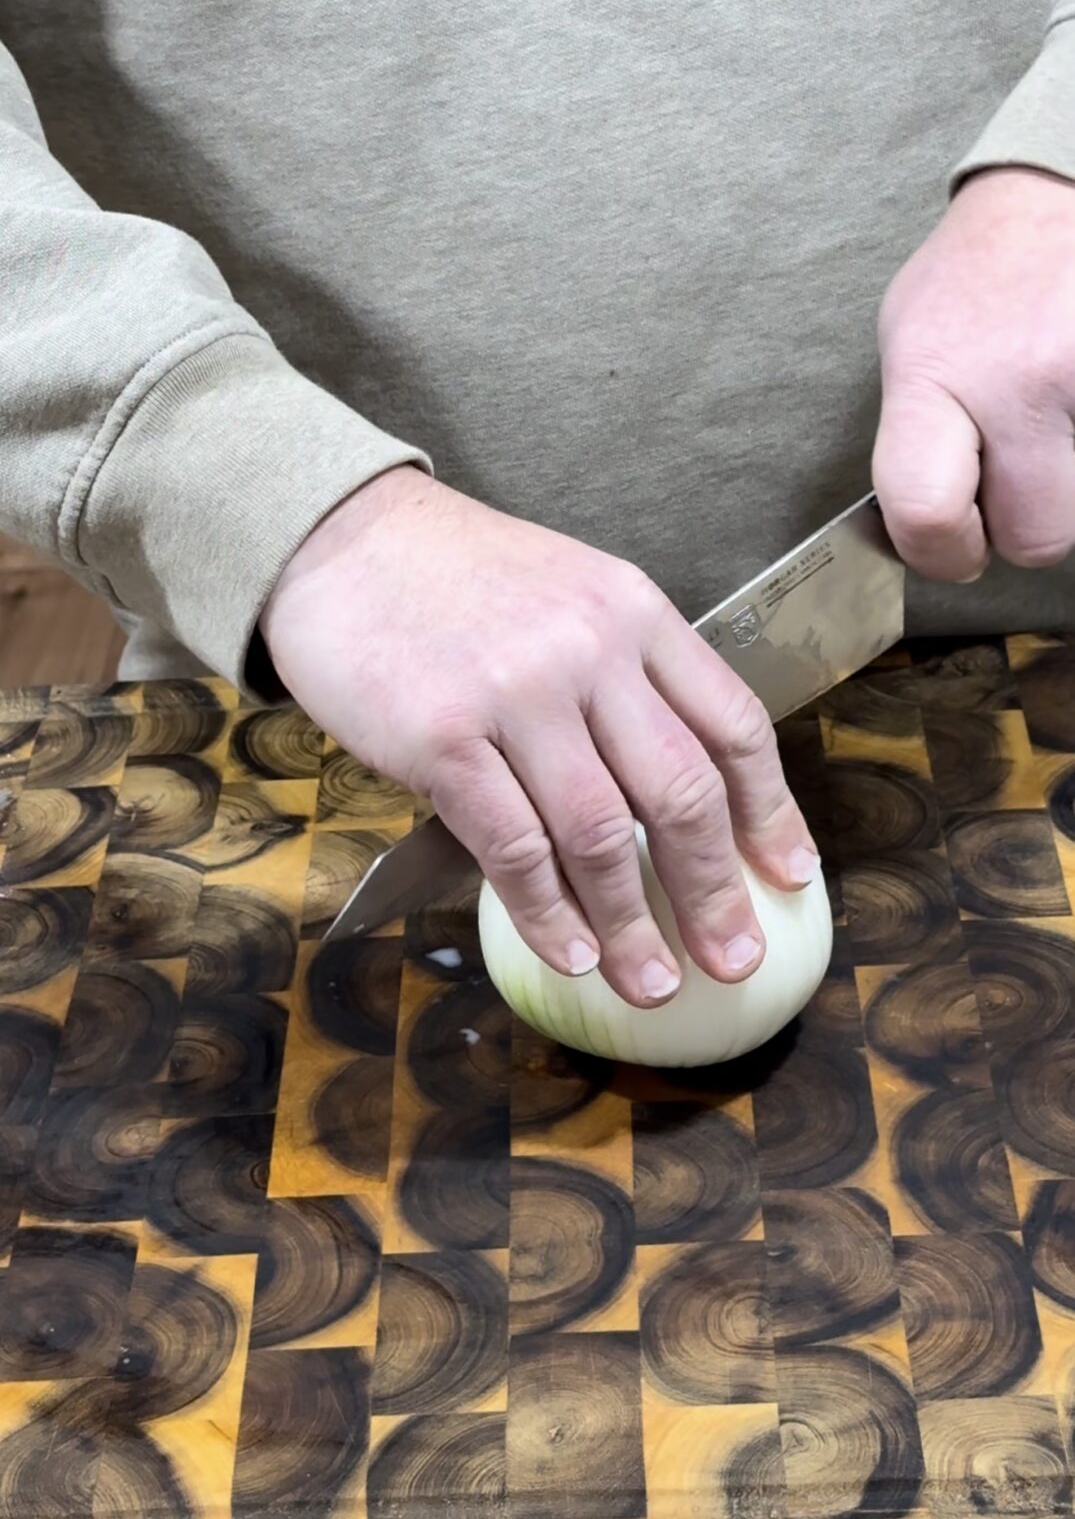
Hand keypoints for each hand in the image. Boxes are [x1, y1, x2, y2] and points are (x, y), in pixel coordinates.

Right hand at [261, 469, 817, 1005]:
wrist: (340, 537)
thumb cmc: (454, 577)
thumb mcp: (569, 594)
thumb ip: (623, 678)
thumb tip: (670, 804)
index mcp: (634, 612)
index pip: (733, 723)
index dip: (771, 812)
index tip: (790, 876)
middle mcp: (589, 648)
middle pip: (682, 791)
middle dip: (716, 891)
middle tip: (735, 959)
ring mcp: (516, 692)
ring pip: (602, 834)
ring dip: (633, 926)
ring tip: (651, 982)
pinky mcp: (442, 736)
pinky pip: (514, 847)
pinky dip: (548, 914)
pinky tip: (570, 952)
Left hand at [874, 167, 1074, 579]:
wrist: (1054, 195)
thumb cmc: (974, 278)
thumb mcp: (908, 343)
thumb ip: (912, 437)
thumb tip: (918, 527)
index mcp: (938, 376)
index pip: (927, 512)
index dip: (942, 553)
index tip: (954, 545)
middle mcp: (1023, 382)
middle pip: (1037, 536)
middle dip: (1025, 522)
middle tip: (1017, 473)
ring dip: (1067, 486)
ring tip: (1050, 420)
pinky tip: (1072, 405)